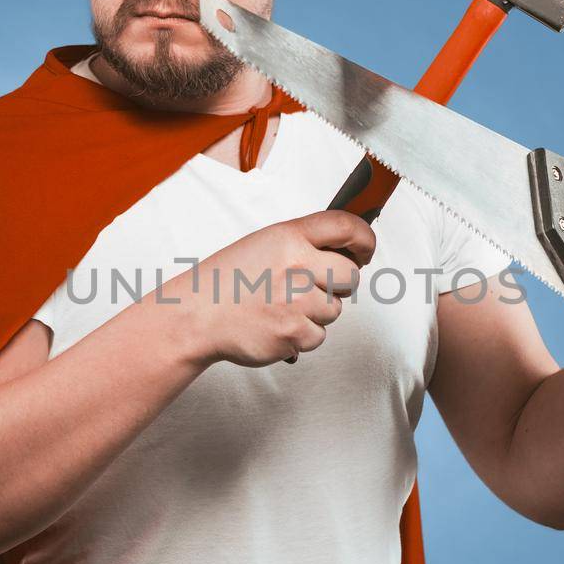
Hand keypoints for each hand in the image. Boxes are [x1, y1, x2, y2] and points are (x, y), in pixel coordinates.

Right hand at [167, 210, 375, 368]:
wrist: (197, 316)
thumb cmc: (227, 281)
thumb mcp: (263, 245)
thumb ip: (302, 245)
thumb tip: (344, 255)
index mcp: (289, 237)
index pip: (346, 227)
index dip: (365, 239)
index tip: (365, 250)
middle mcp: (297, 265)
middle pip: (351, 276)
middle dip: (339, 285)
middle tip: (314, 289)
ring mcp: (297, 301)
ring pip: (335, 310)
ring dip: (316, 313)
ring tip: (282, 308)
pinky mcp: (294, 333)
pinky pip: (318, 336)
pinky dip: (301, 336)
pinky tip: (276, 325)